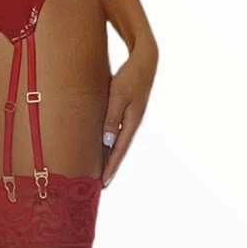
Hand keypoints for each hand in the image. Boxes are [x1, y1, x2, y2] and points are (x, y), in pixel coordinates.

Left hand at [101, 39, 157, 187]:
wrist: (144, 62)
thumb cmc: (129, 77)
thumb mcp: (118, 95)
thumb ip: (112, 117)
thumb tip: (108, 142)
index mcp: (132, 122)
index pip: (119, 150)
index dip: (110, 167)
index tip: (103, 183)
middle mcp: (133, 123)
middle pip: (120, 149)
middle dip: (111, 166)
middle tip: (101, 185)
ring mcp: (132, 118)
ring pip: (120, 142)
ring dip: (111, 156)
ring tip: (102, 170)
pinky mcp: (129, 111)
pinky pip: (119, 132)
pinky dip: (112, 142)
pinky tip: (107, 146)